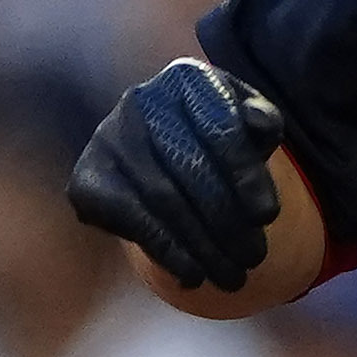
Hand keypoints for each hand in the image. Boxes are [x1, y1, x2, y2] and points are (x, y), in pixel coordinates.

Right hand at [68, 56, 287, 290]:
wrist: (157, 151)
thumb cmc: (214, 139)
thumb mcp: (248, 126)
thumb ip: (264, 122)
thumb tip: (261, 125)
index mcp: (186, 78)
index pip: (220, 129)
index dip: (247, 176)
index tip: (268, 217)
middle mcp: (140, 100)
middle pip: (190, 169)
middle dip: (227, 222)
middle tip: (254, 259)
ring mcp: (109, 138)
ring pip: (164, 199)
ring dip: (203, 246)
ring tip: (233, 277)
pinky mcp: (88, 178)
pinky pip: (133, 219)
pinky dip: (167, 251)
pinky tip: (193, 275)